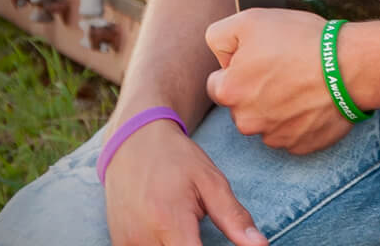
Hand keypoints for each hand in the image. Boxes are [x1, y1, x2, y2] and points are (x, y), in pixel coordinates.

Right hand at [103, 118, 265, 245]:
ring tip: (186, 230)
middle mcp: (142, 240)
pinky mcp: (119, 245)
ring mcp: (127, 245)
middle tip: (203, 232)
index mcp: (170, 223)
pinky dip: (163, 245)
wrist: (133, 142)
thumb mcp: (210, 180)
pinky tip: (169, 232)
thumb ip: (234, 217)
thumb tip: (261, 245)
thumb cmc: (176, 159)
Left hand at [206, 8, 355, 154]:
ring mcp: (273, 136)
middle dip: (256, 88)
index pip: (218, 82)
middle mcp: (246, 121)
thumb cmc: (302, 40)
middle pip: (242, 103)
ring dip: (277, 104)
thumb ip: (219, 36)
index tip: (261, 57)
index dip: (238, 66)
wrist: (349, 65)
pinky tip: (312, 97)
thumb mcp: (251, 19)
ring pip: (266, 119)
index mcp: (229, 91)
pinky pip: (291, 131)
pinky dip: (298, 118)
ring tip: (302, 81)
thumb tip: (220, 56)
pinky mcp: (299, 145)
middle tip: (284, 66)